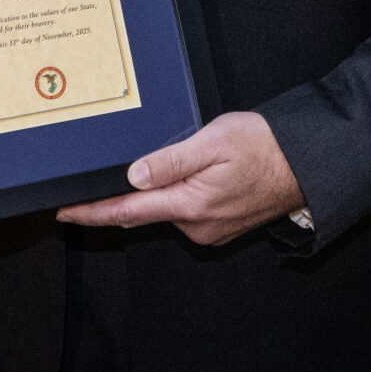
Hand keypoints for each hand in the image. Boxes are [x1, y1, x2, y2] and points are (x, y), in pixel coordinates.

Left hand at [56, 110, 302, 245]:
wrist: (307, 164)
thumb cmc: (265, 147)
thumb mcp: (214, 141)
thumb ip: (170, 161)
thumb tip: (132, 176)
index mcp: (189, 205)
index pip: (126, 211)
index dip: (90, 213)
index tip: (62, 212)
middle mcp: (196, 226)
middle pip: (141, 213)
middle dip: (113, 202)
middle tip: (88, 185)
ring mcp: (209, 230)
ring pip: (165, 211)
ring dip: (151, 195)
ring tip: (149, 167)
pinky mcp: (221, 227)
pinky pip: (185, 213)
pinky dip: (173, 198)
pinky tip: (180, 178)